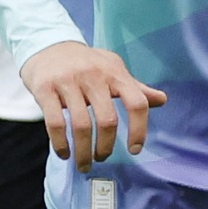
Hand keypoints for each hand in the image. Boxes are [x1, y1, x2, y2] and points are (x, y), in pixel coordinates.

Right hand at [18, 40, 166, 167]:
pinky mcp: (45, 88)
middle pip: (107, 120)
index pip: (137, 103)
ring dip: (83, 152)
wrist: (48, 45)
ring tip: (84, 163)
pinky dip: (61, 144)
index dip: (139, 130)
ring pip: (81, 126)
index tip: (134, 149)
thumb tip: (162, 100)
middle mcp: (93, 75)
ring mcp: (68, 81)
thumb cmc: (86, 63)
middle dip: (106, 147)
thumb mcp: (112, 68)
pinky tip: (64, 153)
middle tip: (103, 158)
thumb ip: (135, 87)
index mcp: (115, 72)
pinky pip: (55, 123)